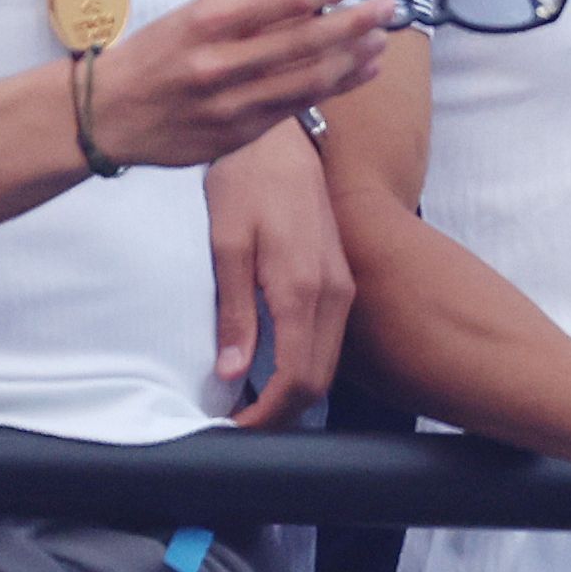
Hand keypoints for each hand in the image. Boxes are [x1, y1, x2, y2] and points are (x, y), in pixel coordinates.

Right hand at [90, 0, 395, 169]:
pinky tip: (359, 70)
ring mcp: (231, 105)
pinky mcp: (239, 136)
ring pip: (310, 80)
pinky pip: (298, 108)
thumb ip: (256, 0)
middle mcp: (221, 64)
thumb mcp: (196, 13)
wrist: (107, 114)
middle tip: (387, 7)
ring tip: (380, 41)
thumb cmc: (158, 53)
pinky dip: (336, 86)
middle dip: (356, 22)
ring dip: (355, 58)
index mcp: (208, 22)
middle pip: (307, 41)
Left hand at [203, 118, 351, 426]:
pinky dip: (305, 364)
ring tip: (251, 402)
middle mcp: (334, 293)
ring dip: (294, 390)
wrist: (280, 141)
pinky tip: (274, 365)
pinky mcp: (341, 277)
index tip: (234, 430)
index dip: (267, 415)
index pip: (297, 378)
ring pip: (328, 362)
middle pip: (319, 379)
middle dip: (282, 412)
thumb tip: (232, 372)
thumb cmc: (246, 186)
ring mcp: (343, 285)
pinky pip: (330, 338)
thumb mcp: (227, 247)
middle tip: (239, 425)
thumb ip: (235, 313)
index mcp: (303, 289)